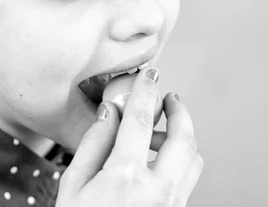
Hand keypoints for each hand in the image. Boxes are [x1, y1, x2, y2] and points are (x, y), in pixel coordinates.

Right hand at [56, 68, 203, 205]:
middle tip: (171, 98)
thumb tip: (111, 111)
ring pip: (194, 160)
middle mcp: (157, 189)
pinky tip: (161, 159)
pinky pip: (189, 180)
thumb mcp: (73, 183)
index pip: (142, 120)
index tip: (149, 75)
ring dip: (185, 137)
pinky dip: (183, 160)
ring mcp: (171, 204)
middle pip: (185, 138)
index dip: (146, 92)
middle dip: (181, 112)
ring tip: (164, 130)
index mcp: (125, 175)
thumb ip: (93, 143)